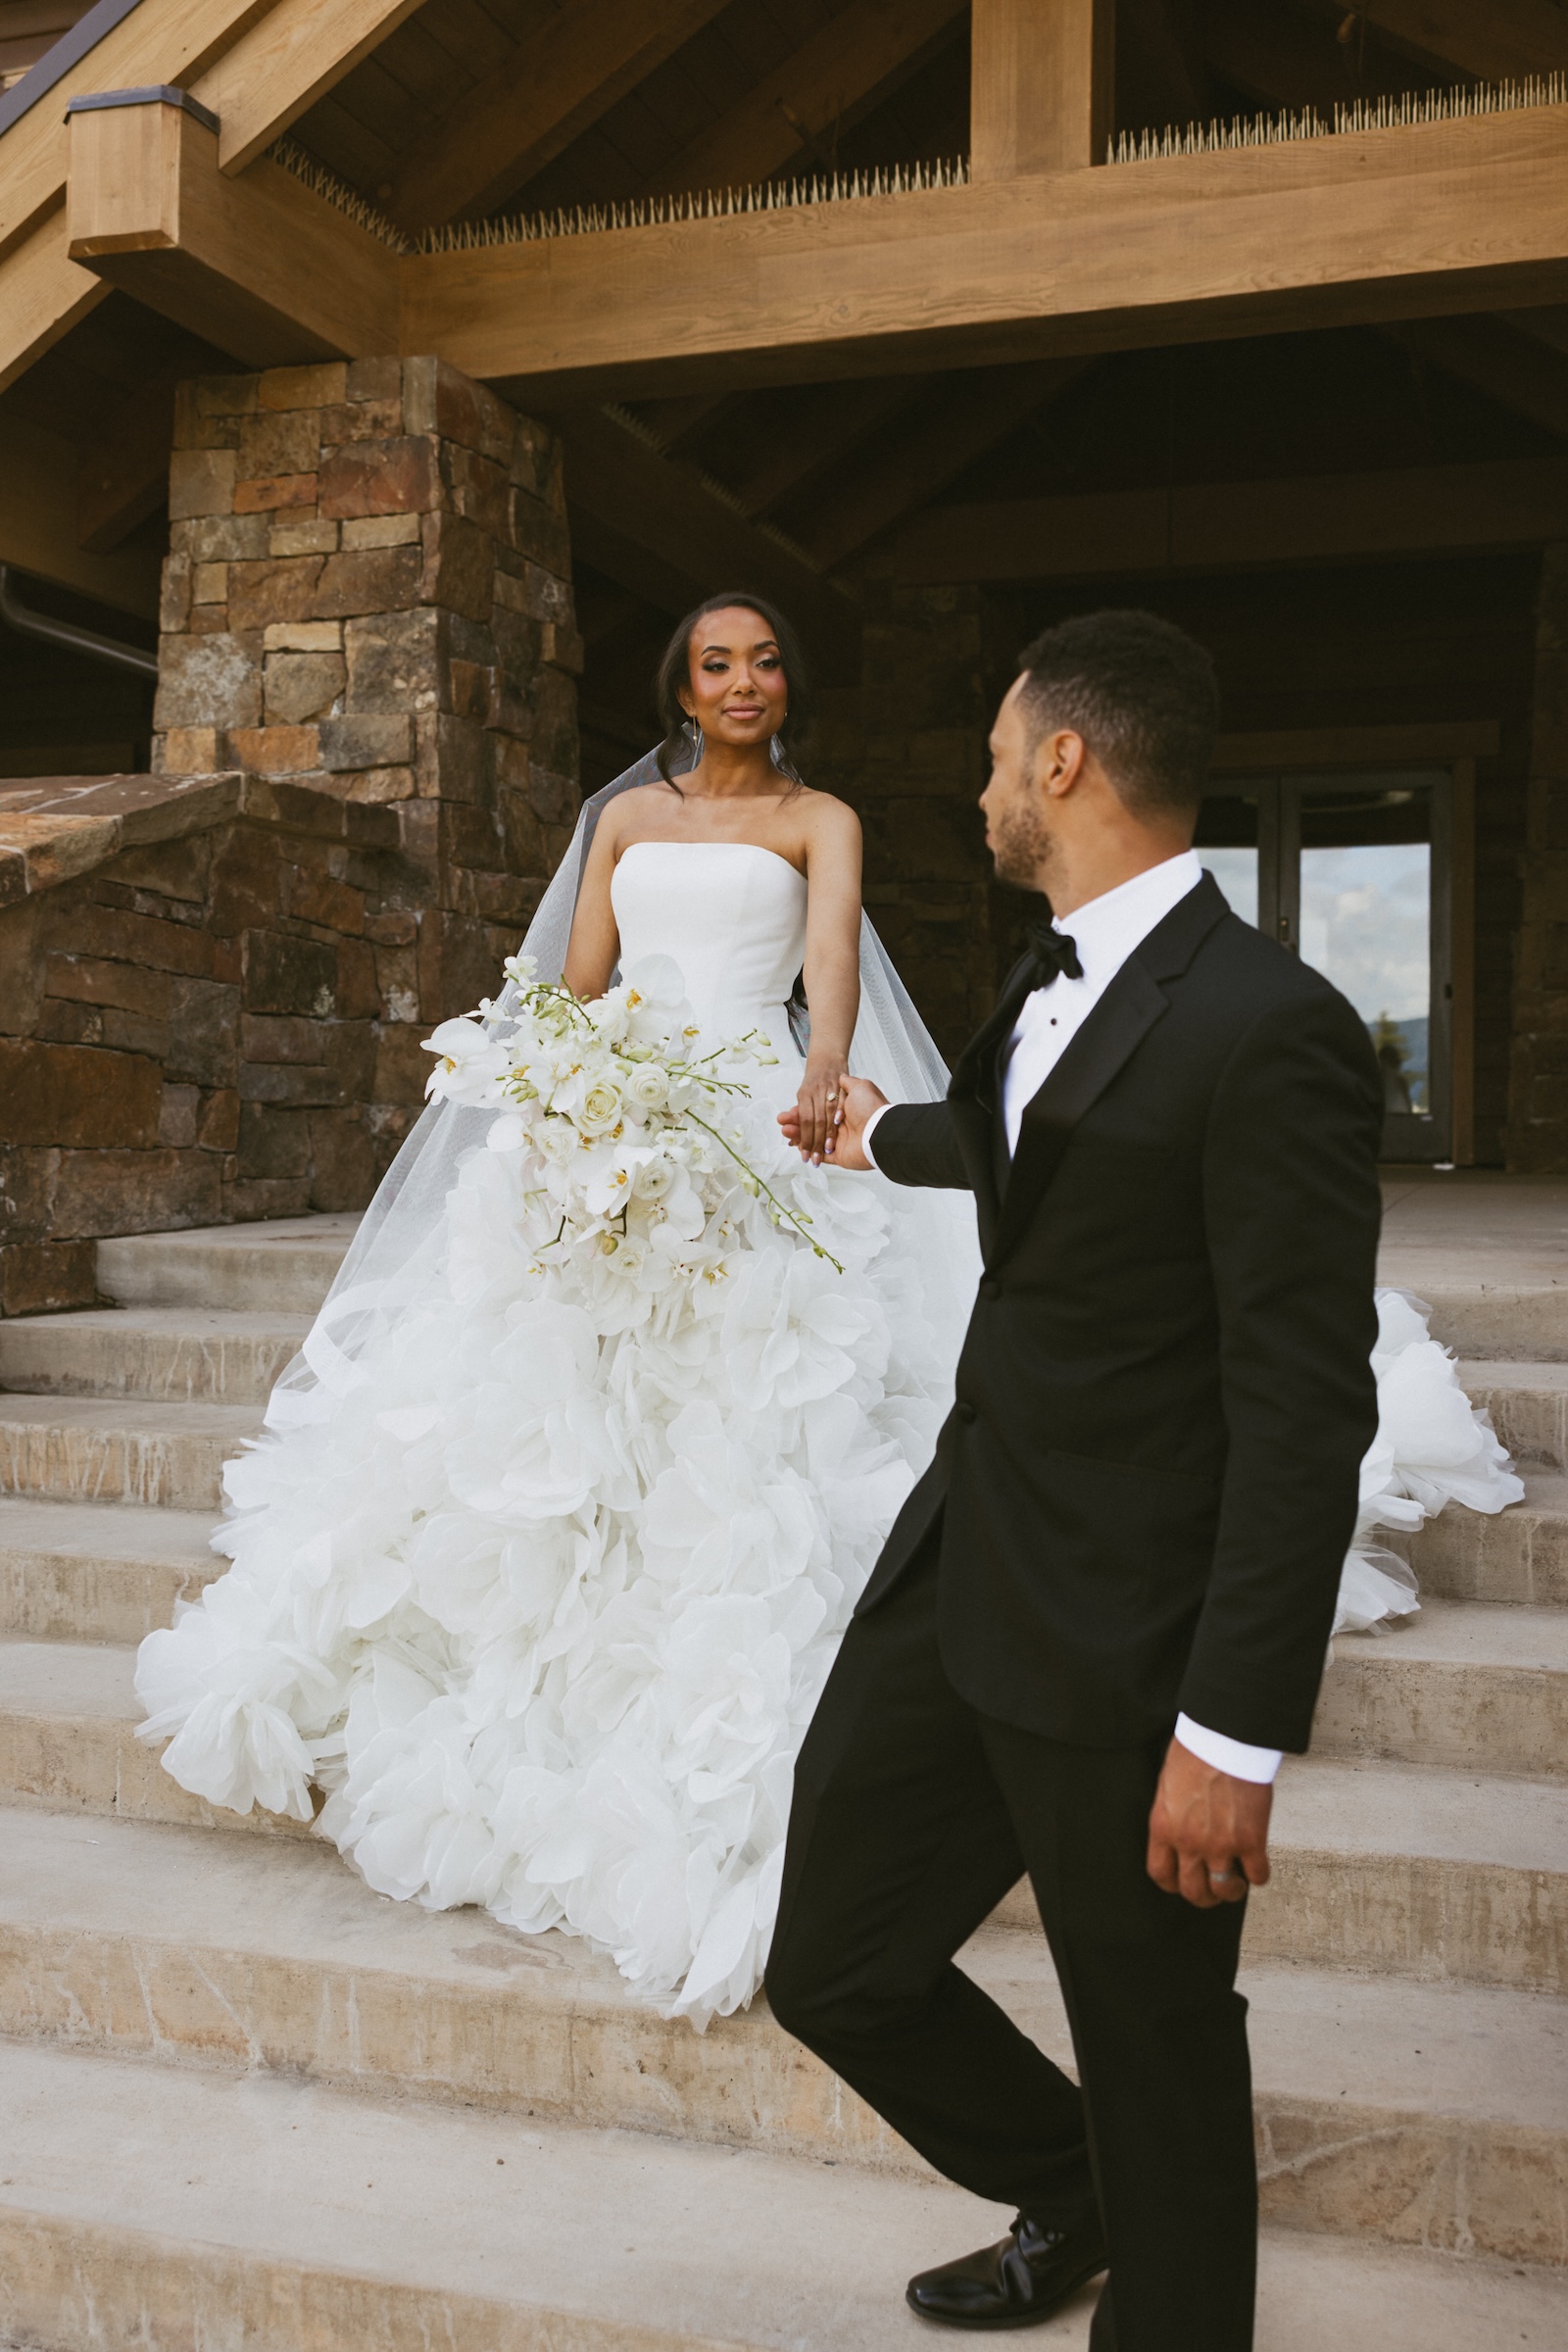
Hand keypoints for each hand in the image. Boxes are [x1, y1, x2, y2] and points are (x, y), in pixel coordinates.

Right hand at [777, 1074, 887, 1169]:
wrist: (881, 1129)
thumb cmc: (872, 1108)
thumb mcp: (859, 1087)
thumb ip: (847, 1083)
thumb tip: (841, 1078)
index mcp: (842, 1111)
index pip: (817, 1111)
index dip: (802, 1111)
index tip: (790, 1110)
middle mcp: (839, 1126)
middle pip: (812, 1125)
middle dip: (796, 1123)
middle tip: (782, 1121)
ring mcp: (838, 1141)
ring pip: (813, 1139)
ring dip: (798, 1136)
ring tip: (785, 1131)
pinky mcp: (839, 1155)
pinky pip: (820, 1154)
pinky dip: (807, 1149)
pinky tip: (796, 1144)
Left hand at [1146, 1735, 1271, 1909]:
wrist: (1224, 1737)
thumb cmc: (1195, 1753)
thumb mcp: (1168, 1787)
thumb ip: (1172, 1817)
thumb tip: (1180, 1835)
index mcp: (1163, 1827)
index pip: (1161, 1874)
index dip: (1173, 1884)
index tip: (1183, 1882)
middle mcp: (1189, 1842)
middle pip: (1193, 1891)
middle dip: (1204, 1896)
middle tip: (1213, 1890)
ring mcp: (1221, 1844)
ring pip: (1224, 1889)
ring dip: (1231, 1890)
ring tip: (1236, 1881)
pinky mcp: (1251, 1840)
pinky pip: (1257, 1875)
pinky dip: (1258, 1875)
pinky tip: (1257, 1866)